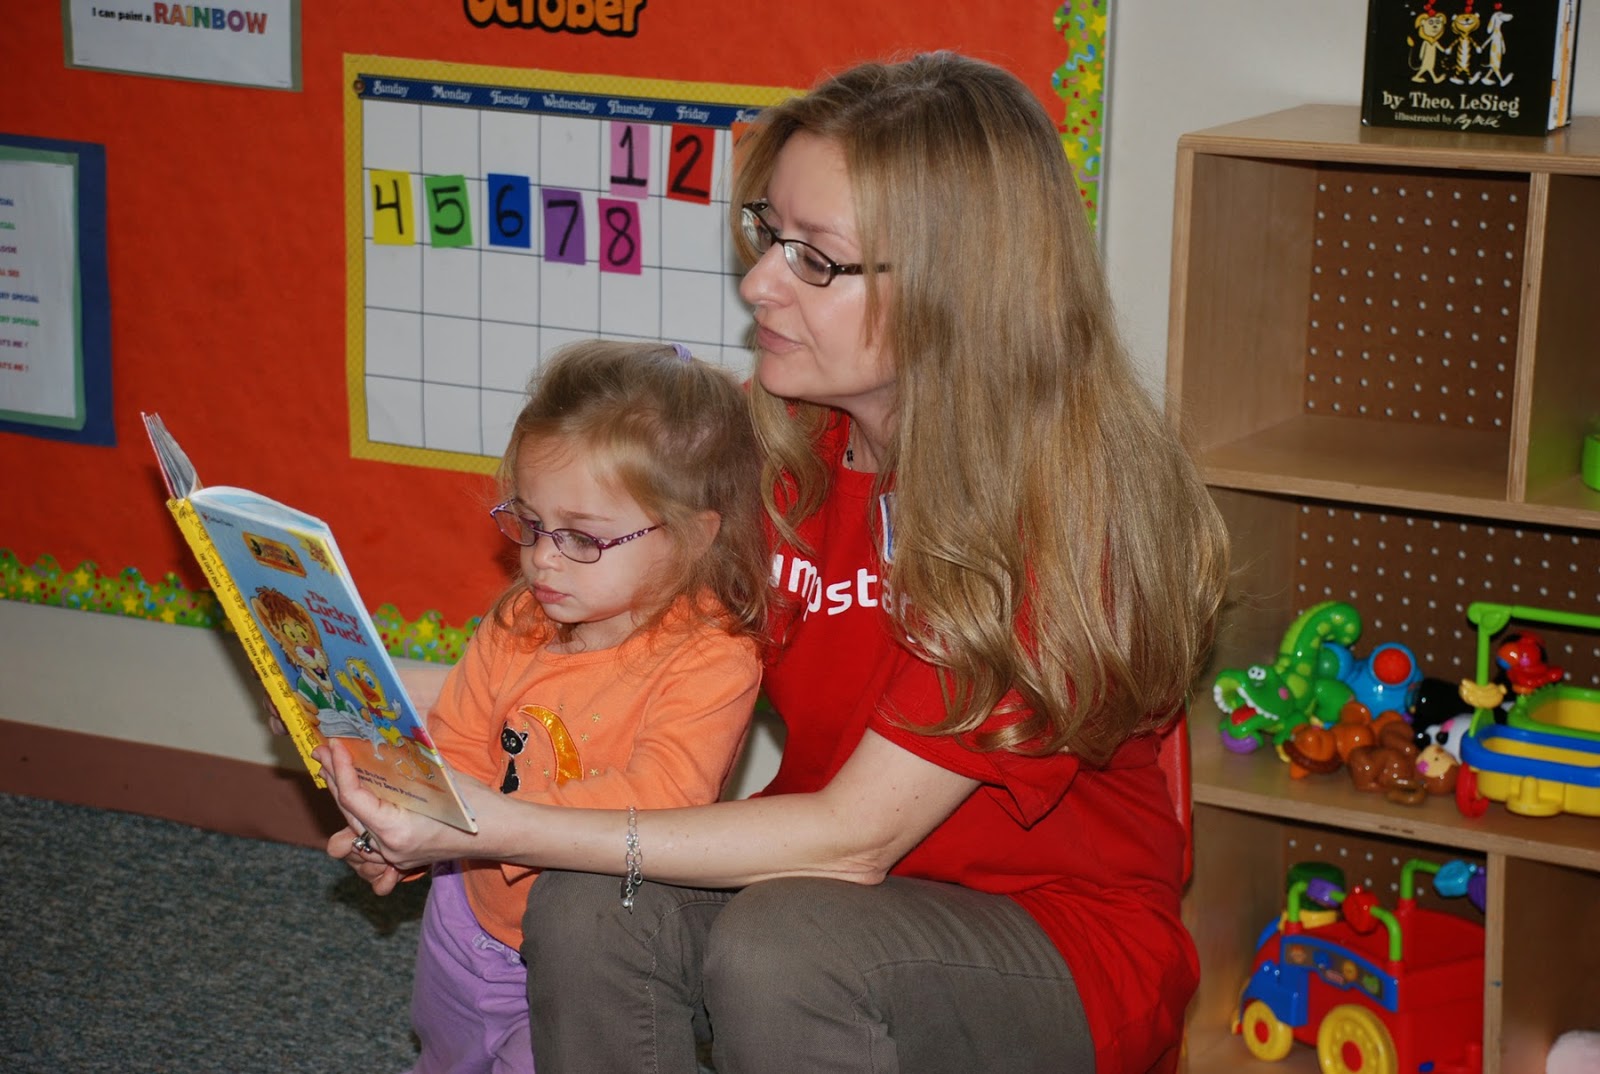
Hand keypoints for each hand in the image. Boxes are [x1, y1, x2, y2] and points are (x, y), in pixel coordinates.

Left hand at [313, 738, 488, 886]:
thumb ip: (411, 762)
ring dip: (343, 798)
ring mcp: (394, 856)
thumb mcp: (443, 778)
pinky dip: (359, 816)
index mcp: (397, 831)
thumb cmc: (479, 806)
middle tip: (324, 751)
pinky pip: (369, 837)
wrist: (503, 834)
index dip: (341, 770)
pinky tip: (355, 795)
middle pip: (349, 812)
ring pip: (354, 826)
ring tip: (333, 770)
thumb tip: (387, 735)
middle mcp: (390, 848)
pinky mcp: (401, 855)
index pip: (354, 799)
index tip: (335, 747)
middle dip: (335, 778)